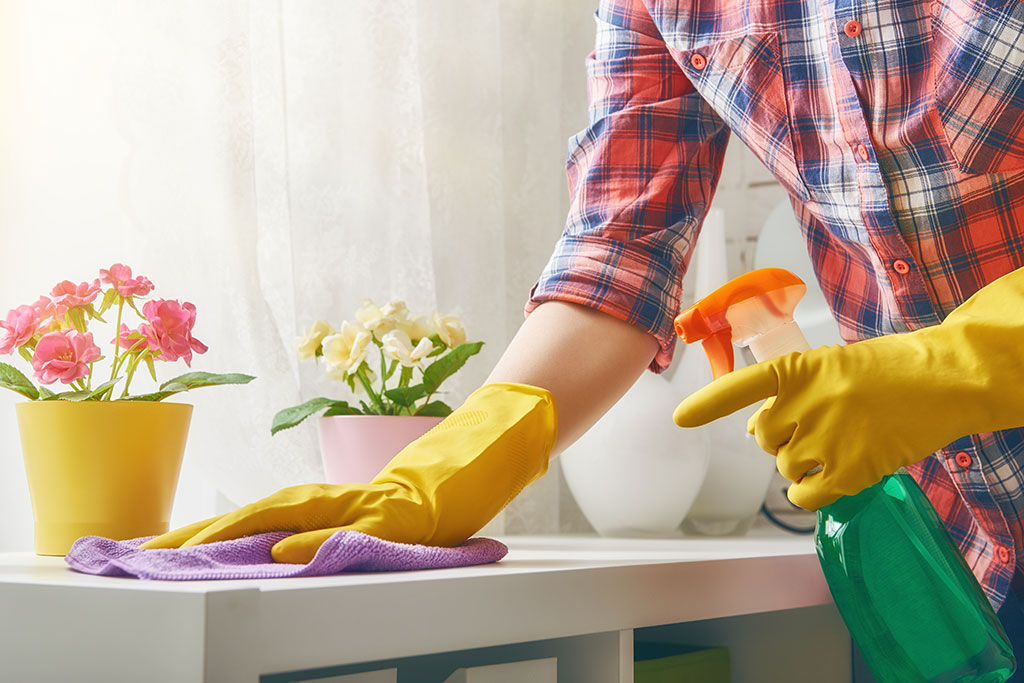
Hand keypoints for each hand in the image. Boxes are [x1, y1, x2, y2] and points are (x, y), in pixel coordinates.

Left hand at [140, 382, 557, 562]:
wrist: (466, 473)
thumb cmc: (410, 502)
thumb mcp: (357, 522)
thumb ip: (316, 531)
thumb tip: (267, 549)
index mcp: (316, 502)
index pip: (248, 515)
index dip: (200, 529)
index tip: (153, 548)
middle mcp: (328, 499)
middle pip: (253, 512)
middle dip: (198, 532)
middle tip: (146, 552)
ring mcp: (357, 505)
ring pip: (287, 516)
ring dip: (235, 530)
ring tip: (189, 547)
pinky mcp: (390, 516)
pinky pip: (346, 530)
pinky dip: (311, 538)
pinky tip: (281, 548)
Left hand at [672, 267, 1023, 510]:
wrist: (942, 380)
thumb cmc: (888, 370)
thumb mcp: (832, 367)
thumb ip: (793, 392)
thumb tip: (758, 428)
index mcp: (797, 370)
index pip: (740, 387)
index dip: (707, 405)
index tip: (679, 419)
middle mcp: (804, 403)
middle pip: (764, 437)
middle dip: (780, 438)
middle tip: (816, 428)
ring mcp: (825, 437)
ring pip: (784, 466)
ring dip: (801, 464)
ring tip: (837, 446)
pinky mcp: (849, 469)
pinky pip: (806, 494)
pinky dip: (809, 493)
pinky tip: (827, 481)